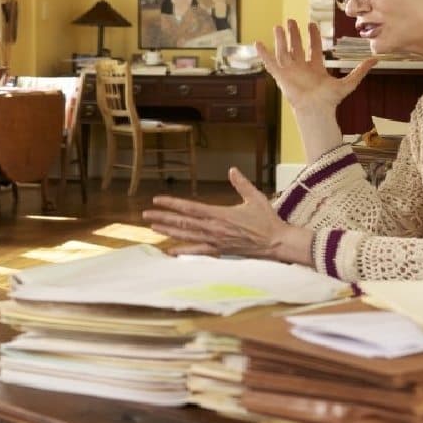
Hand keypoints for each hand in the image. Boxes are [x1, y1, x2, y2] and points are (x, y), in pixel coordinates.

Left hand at [142, 168, 313, 264]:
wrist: (276, 243)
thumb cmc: (266, 220)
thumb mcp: (255, 197)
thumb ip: (241, 184)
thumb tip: (232, 170)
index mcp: (220, 214)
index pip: (190, 208)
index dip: (172, 204)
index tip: (157, 200)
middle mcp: (214, 229)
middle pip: (183, 223)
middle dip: (163, 218)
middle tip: (146, 215)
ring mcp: (215, 242)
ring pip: (186, 236)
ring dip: (169, 232)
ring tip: (153, 228)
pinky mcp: (219, 251)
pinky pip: (197, 252)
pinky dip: (183, 251)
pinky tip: (171, 252)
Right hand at [257, 19, 375, 116]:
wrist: (315, 110)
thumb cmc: (330, 100)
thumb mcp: (349, 83)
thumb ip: (360, 71)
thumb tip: (377, 60)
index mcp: (315, 69)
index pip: (313, 49)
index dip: (312, 36)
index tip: (311, 24)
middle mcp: (301, 69)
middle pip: (296, 47)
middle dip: (294, 34)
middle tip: (291, 21)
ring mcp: (290, 72)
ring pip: (284, 51)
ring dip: (281, 39)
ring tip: (278, 25)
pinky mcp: (281, 76)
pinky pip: (271, 63)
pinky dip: (264, 54)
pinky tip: (258, 43)